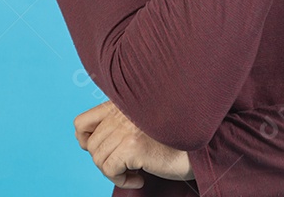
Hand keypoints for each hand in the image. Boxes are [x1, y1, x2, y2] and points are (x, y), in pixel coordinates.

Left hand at [74, 100, 194, 187]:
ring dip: (115, 172)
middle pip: (90, 146)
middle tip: (127, 166)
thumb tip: (85, 142)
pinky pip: (109, 170)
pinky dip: (122, 180)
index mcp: (121, 102)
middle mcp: (122, 111)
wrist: (202, 147)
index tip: (103, 152)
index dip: (85, 141)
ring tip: (135, 171)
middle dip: (106, 161)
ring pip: (98, 159)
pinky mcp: (133, 145)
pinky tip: (140, 178)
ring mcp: (126, 127)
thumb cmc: (173, 138)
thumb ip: (117, 123)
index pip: (81, 122)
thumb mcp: (140, 124)